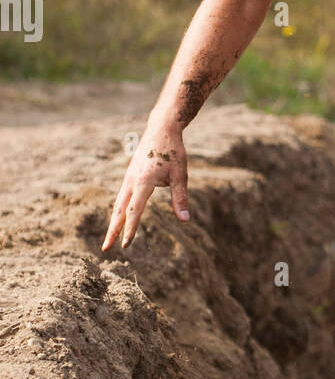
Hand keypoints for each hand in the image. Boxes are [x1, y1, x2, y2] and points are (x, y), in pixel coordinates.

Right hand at [102, 120, 189, 250]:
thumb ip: (180, 198)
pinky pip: (122, 196)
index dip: (130, 229)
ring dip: (114, 221)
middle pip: (119, 210)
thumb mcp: (180, 174)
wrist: (161, 129)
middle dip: (112, 230)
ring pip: (118, 204)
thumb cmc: (173, 151)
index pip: (134, 211)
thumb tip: (184, 220)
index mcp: (143, 181)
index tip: (125, 245)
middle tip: (106, 249)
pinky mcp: (130, 175)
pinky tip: (120, 219)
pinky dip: (119, 210)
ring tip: (110, 238)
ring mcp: (129, 178)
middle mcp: (131, 181)